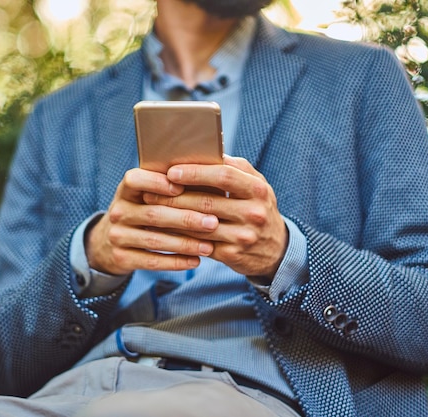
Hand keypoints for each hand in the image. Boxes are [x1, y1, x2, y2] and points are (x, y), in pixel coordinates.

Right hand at [84, 168, 219, 275]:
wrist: (109, 243)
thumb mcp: (144, 196)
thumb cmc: (141, 212)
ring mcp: (117, 236)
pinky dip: (176, 262)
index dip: (156, 182)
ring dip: (185, 244)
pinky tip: (195, 261)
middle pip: (153, 214)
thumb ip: (167, 186)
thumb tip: (208, 178)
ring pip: (155, 240)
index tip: (181, 187)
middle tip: (213, 222)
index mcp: (126, 191)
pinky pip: (152, 262)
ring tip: (209, 246)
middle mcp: (118, 212)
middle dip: (186, 219)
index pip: (134, 180)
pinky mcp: (121, 258)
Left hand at [142, 156, 287, 278]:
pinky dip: (180, 236)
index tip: (172, 172)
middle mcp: (253, 212)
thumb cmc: (257, 207)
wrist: (276, 249)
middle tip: (150, 192)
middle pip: (207, 201)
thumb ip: (233, 168)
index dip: (196, 173)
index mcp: (258, 189)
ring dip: (172, 218)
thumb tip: (202, 149)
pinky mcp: (233, 255)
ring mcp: (244, 236)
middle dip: (175, 196)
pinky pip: (200, 244)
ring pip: (200, 225)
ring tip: (152, 210)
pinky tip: (164, 230)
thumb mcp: (255, 185)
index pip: (224, 176)